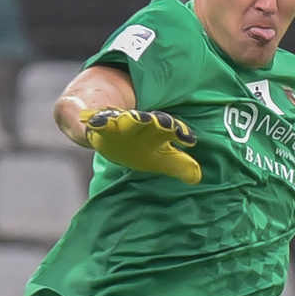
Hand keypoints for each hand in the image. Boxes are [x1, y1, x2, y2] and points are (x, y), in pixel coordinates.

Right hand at [80, 108, 200, 183]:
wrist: (109, 133)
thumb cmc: (139, 147)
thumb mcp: (160, 158)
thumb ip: (179, 165)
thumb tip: (197, 177)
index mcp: (159, 132)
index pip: (173, 130)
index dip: (181, 133)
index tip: (189, 139)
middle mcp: (143, 125)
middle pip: (152, 122)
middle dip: (159, 122)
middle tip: (166, 125)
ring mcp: (122, 124)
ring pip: (128, 120)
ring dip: (132, 119)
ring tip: (135, 118)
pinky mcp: (103, 125)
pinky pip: (100, 123)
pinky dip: (99, 122)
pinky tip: (97, 124)